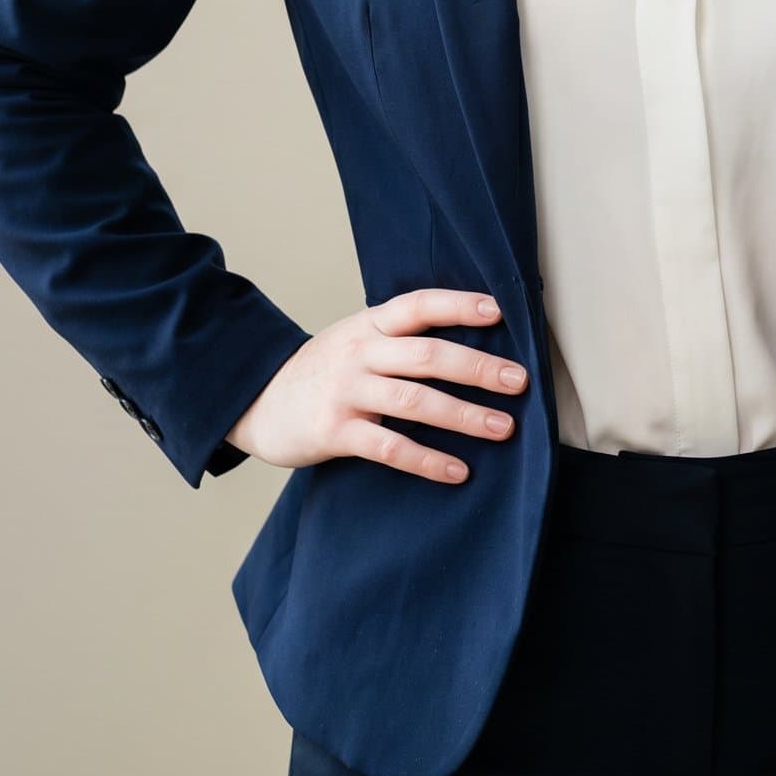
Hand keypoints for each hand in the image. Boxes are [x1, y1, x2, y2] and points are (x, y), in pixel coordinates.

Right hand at [223, 286, 527, 482]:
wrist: (255, 401)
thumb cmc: (321, 372)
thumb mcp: (354, 340)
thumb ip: (397, 339)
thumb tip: (466, 345)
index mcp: (369, 325)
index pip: (418, 305)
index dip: (459, 305)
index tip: (500, 311)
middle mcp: (360, 353)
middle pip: (427, 354)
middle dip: (478, 367)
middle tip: (520, 381)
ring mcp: (346, 392)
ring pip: (415, 401)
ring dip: (464, 415)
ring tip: (504, 428)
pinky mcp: (334, 432)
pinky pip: (389, 447)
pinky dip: (428, 460)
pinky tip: (459, 470)